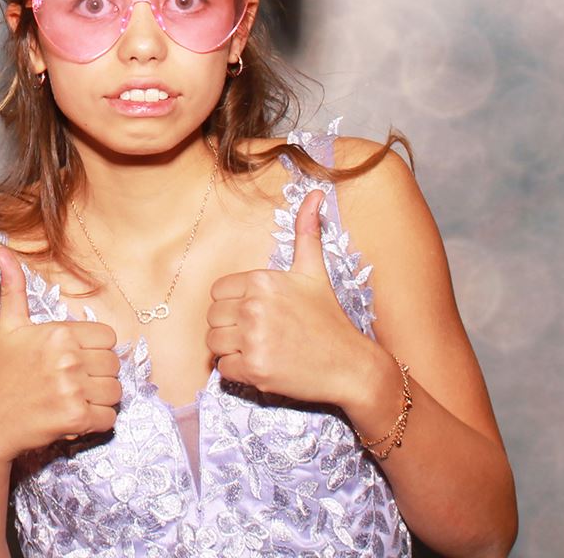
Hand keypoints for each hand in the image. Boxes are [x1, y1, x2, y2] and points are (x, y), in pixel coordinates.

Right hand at [0, 244, 120, 463]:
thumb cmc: (1, 375)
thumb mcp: (8, 327)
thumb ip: (13, 288)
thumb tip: (1, 250)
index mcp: (58, 332)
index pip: (108, 338)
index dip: (95, 351)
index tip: (76, 362)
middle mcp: (67, 357)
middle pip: (114, 365)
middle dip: (99, 377)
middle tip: (73, 385)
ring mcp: (72, 388)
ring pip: (116, 392)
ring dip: (100, 401)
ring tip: (74, 400)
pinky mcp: (75, 417)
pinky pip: (109, 418)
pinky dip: (97, 422)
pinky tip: (74, 419)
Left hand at [206, 189, 376, 403]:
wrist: (350, 365)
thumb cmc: (329, 318)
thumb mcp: (314, 271)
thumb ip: (306, 232)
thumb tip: (315, 193)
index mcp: (262, 280)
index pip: (217, 292)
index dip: (232, 304)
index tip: (254, 312)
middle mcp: (254, 307)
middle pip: (212, 317)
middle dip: (230, 327)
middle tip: (258, 334)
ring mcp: (254, 340)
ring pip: (213, 343)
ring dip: (231, 350)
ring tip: (258, 349)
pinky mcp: (255, 370)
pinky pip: (223, 369)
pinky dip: (237, 371)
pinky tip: (262, 366)